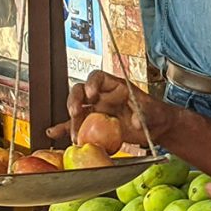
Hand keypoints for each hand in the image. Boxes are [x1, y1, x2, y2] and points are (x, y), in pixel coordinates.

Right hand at [46, 70, 174, 146]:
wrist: (156, 128)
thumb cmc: (155, 113)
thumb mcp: (154, 112)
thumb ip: (145, 114)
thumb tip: (136, 121)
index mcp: (116, 86)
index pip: (98, 77)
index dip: (92, 83)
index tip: (92, 95)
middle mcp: (102, 96)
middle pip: (80, 91)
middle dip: (74, 100)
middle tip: (75, 112)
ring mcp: (96, 111)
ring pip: (76, 110)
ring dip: (71, 120)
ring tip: (73, 134)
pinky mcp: (94, 126)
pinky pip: (76, 126)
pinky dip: (65, 129)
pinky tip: (54, 133)